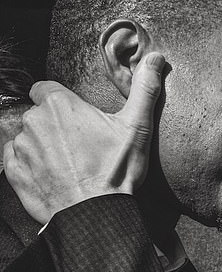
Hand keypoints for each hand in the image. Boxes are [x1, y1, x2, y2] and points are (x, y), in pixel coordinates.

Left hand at [4, 52, 164, 224]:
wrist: (95, 213)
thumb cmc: (115, 170)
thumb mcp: (137, 128)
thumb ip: (144, 89)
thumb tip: (156, 59)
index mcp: (59, 104)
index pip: (46, 89)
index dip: (62, 102)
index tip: (78, 119)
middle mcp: (34, 121)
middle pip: (39, 115)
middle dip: (55, 127)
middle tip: (81, 148)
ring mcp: (22, 148)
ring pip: (28, 138)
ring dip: (43, 147)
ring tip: (69, 166)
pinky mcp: (15, 172)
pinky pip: (16, 161)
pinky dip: (31, 166)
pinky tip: (53, 176)